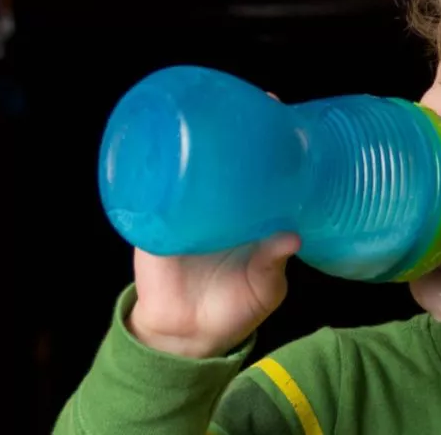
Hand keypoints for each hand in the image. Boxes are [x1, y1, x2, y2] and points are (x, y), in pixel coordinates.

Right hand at [126, 91, 298, 358]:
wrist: (189, 335)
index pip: (260, 167)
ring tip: (211, 114)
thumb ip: (274, 263)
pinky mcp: (155, 224)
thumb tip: (291, 237)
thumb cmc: (235, 307)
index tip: (281, 111)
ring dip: (195, 138)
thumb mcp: (265, 286)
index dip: (270, 139)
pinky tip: (159, 145)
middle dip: (237, 127)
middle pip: (225, 156)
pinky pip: (149, 191)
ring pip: (189, 164)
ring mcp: (186, 209)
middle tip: (257, 103)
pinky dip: (150, 170)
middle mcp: (219, 205)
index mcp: (249, 214)